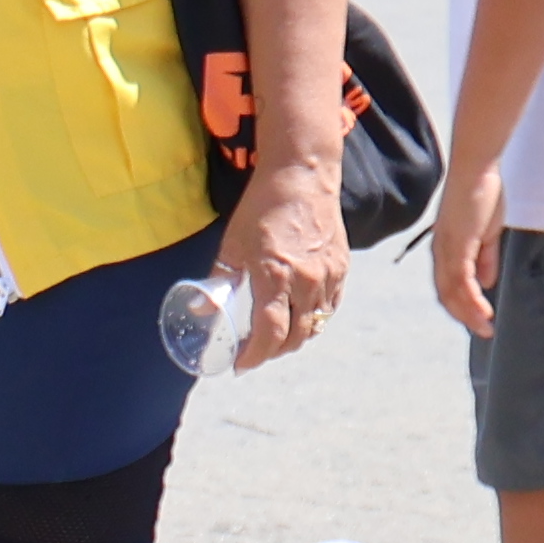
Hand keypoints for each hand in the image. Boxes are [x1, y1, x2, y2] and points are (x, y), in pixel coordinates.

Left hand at [223, 151, 347, 369]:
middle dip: (273, 352)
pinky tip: (299, 318)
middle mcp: (307, 281)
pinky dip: (314, 320)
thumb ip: (220, 278)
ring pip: (315, 325)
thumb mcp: (232, 243)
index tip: (240, 365)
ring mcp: (329, 276)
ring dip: (295, 339)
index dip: (254, 356)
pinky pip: (330, 307)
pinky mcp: (341, 268)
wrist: (303, 177)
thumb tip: (202, 309)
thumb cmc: (261, 208)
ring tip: (275, 340)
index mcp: (275, 276)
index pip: (270, 333)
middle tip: (255, 354)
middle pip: (295, 337)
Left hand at [431, 155, 505, 338]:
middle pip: (446, 294)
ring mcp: (447, 249)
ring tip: (485, 328)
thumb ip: (485, 258)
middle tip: (483, 331)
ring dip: (469, 313)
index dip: (460, 306)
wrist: (476, 171)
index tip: (477, 320)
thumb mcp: (486, 234)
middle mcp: (441, 253)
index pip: (447, 286)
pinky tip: (483, 310)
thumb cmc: (482, 196)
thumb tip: (486, 283)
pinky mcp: (457, 244)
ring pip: (453, 291)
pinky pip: (461, 279)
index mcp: (446, 250)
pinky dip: (471, 298)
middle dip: (463, 316)